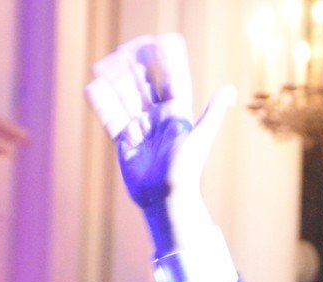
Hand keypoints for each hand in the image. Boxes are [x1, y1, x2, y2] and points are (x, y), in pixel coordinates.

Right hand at [85, 34, 232, 257]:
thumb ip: (212, 112)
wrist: (166, 198)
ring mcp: (140, 128)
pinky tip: (93, 88)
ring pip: (125, 99)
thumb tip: (229, 90)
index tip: (160, 42)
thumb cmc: (186, 169)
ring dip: (117, 81)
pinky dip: (102, 104)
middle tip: (128, 48)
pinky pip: (111, 118)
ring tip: (106, 63)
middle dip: (136, 68)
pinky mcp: (124, 141)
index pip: (170, 81)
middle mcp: (157, 119)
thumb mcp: (200, 137)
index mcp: (176, 114)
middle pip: (144, 86)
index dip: (165, 62)